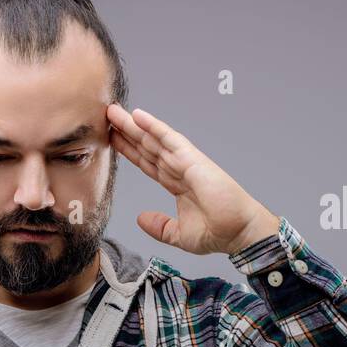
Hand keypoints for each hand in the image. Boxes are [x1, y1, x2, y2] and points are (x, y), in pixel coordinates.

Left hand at [106, 104, 278, 255]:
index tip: (112, 140)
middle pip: (147, 147)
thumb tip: (141, 219)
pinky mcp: (193, 161)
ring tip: (114, 112)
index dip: (129, 151)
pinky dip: (154, 127)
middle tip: (107, 117)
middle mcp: (180, 169)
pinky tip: (138, 115)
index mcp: (177, 184)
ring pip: (154, 140)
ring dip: (134, 125)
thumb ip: (160, 226)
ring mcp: (187, 163)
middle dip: (126, 133)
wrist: (239, 233)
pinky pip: (170, 139)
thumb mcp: (179, 234)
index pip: (147, 163)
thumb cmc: (218, 232)